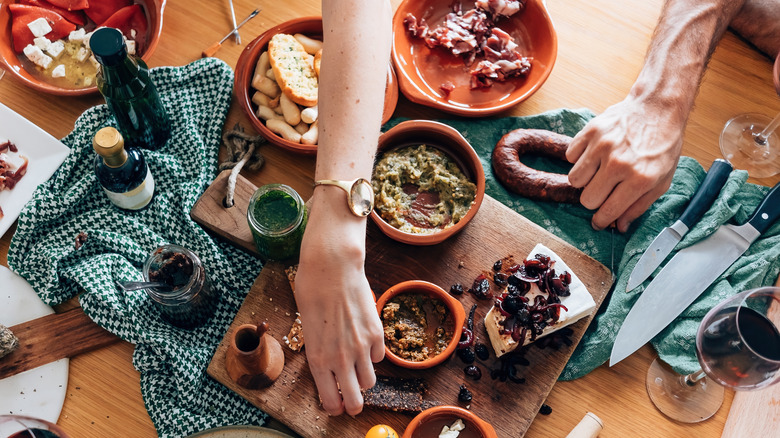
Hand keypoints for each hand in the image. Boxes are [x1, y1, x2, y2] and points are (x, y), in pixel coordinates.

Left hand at [293, 189, 383, 415]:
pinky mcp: (377, 333)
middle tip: (351, 401)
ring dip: (362, 378)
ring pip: (369, 382)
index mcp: (318, 359)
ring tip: (356, 367)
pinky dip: (372, 355)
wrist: (332, 267)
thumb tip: (329, 367)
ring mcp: (362, 347)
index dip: (334, 407)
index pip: (330, 399)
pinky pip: (378, 357)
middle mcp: (341, 358)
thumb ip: (320, 352)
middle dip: (353, 405)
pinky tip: (363, 342)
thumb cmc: (312, 292)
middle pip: (355, 400)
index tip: (335, 405)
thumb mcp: (308, 328)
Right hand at [566, 96, 684, 231]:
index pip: (608, 211)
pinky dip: (579, 158)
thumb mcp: (661, 180)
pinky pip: (570, 157)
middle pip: (587, 199)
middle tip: (604, 189)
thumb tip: (619, 226)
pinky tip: (594, 154)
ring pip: (574, 180)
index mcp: (640, 179)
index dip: (601, 221)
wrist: (657, 108)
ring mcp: (602, 147)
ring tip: (598, 170)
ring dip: (585, 179)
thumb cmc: (662, 145)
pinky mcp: (590, 132)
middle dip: (594, 199)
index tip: (598, 222)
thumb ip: (640, 206)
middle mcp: (619, 164)